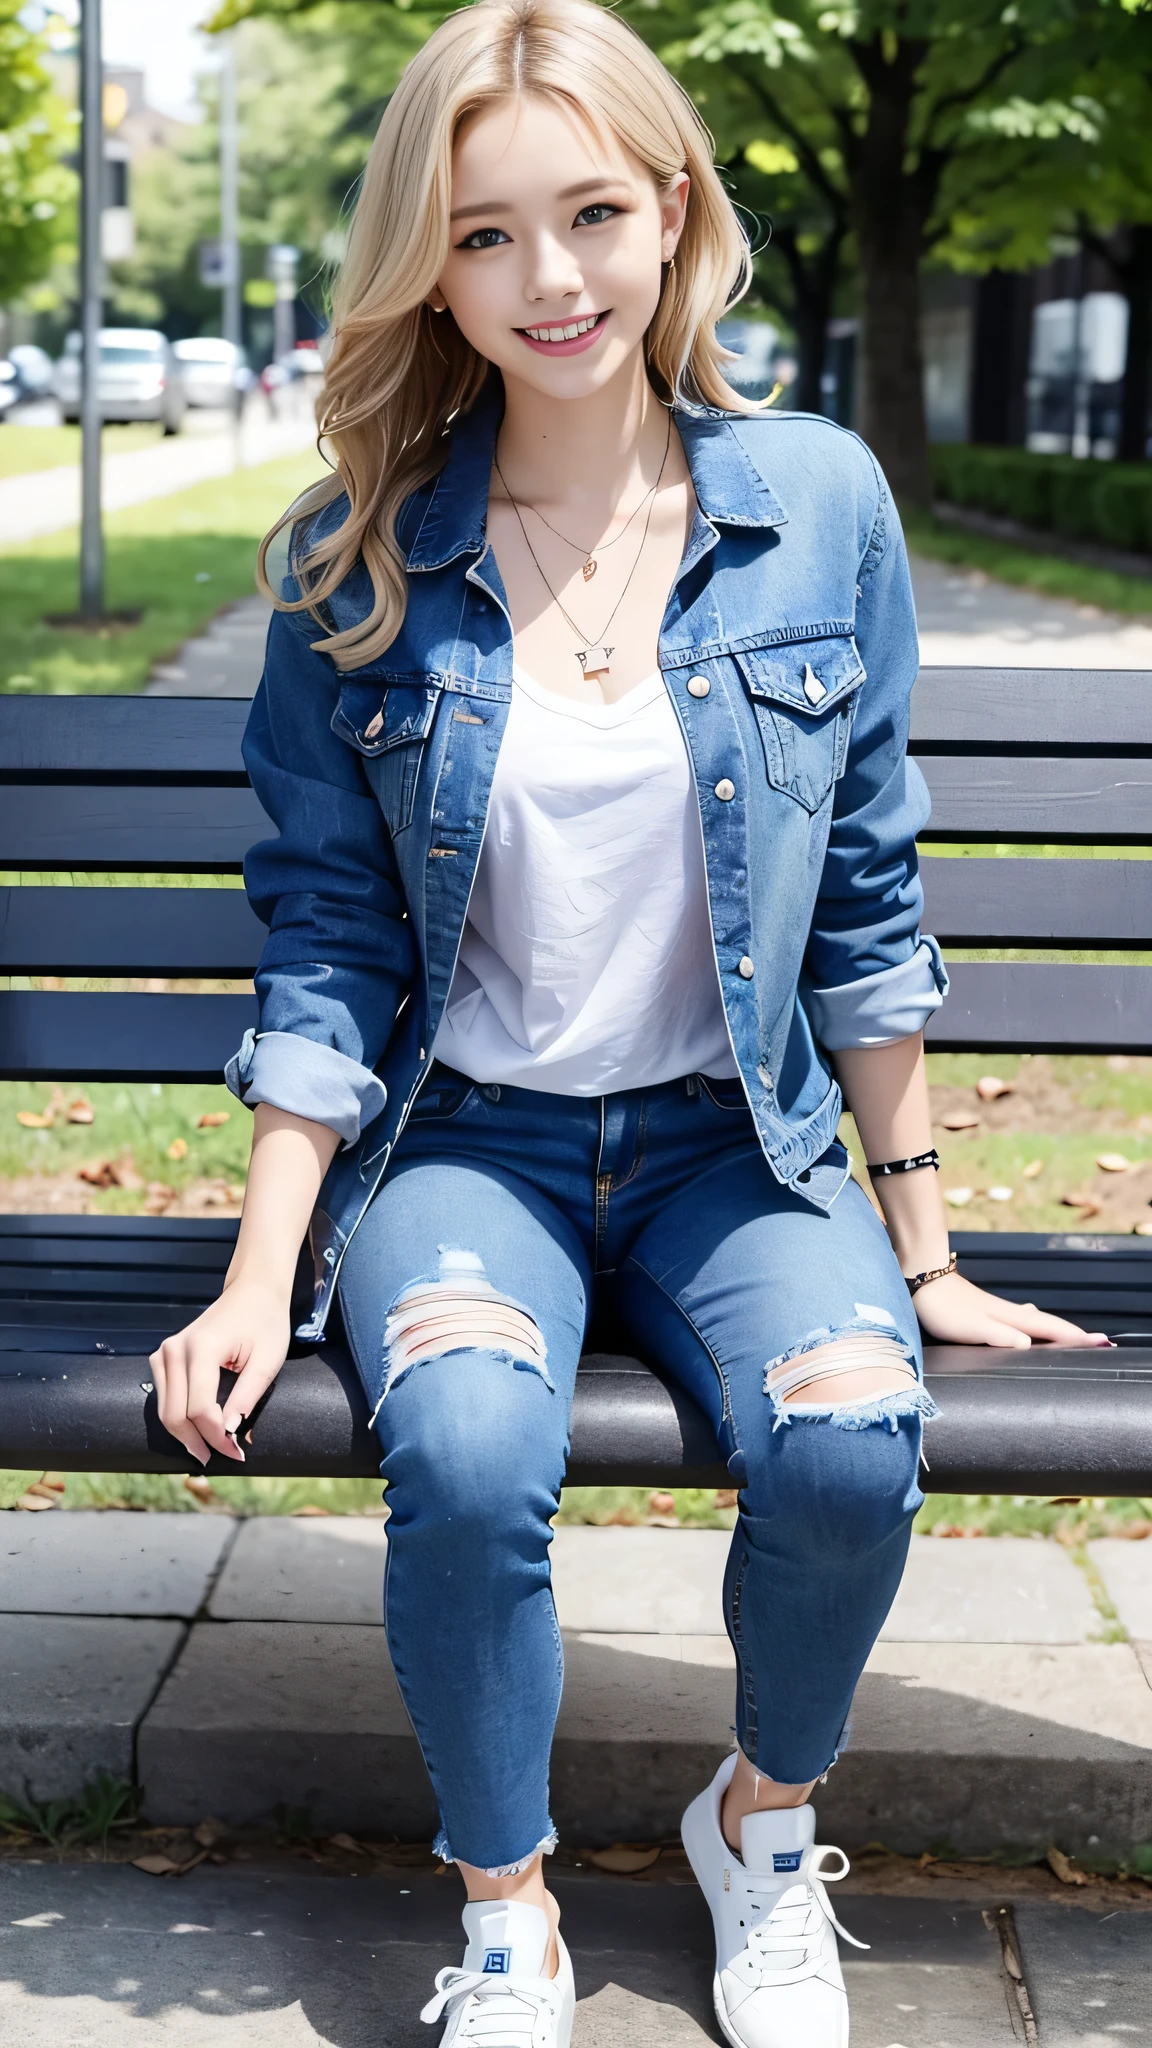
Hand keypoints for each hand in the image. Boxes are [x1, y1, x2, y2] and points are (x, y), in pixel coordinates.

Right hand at [150, 1278, 292, 1464]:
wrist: (252, 1291)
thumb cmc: (265, 1322)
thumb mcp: (267, 1361)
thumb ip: (247, 1396)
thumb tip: (229, 1432)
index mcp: (201, 1349)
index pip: (200, 1409)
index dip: (217, 1437)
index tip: (237, 1453)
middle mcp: (175, 1350)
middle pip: (175, 1414)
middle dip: (197, 1442)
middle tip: (221, 1459)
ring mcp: (165, 1352)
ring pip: (165, 1409)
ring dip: (185, 1434)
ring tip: (210, 1449)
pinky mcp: (163, 1356)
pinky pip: (164, 1397)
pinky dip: (178, 1417)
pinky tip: (197, 1430)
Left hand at [912, 1270, 1110, 1348]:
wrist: (923, 1281)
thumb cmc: (946, 1308)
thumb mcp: (973, 1327)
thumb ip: (1000, 1335)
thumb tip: (1027, 1344)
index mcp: (1011, 1318)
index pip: (1050, 1328)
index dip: (1074, 1337)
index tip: (1102, 1342)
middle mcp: (1009, 1312)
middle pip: (1048, 1323)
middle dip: (1072, 1333)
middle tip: (1098, 1340)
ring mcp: (998, 1309)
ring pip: (1035, 1320)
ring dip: (1055, 1327)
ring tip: (1071, 1335)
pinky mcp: (985, 1309)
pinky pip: (1021, 1318)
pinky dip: (1034, 1321)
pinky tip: (1029, 1318)